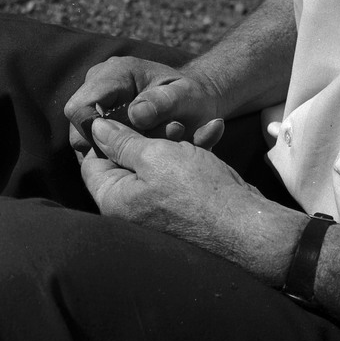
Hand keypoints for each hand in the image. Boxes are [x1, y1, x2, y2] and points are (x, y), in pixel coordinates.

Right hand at [64, 56, 223, 156]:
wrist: (196, 98)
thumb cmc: (192, 97)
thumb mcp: (187, 97)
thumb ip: (164, 103)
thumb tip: (136, 116)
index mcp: (115, 73)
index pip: (79, 108)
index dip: (93, 134)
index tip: (122, 149)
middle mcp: (99, 83)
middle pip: (78, 126)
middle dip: (105, 146)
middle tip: (136, 156)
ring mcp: (97, 99)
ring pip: (85, 137)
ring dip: (111, 151)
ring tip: (140, 153)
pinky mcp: (101, 116)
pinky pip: (96, 140)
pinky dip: (114, 151)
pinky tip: (136, 153)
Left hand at [81, 117, 306, 285]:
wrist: (247, 227)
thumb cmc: (198, 192)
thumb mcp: (155, 155)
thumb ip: (121, 140)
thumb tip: (95, 128)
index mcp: (114, 199)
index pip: (92, 162)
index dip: (104, 133)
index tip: (123, 113)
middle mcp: (130, 208)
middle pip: (126, 159)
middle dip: (148, 133)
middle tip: (169, 121)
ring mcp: (158, 208)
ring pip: (157, 163)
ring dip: (175, 139)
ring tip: (191, 127)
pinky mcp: (183, 205)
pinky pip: (179, 174)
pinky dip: (193, 153)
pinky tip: (213, 133)